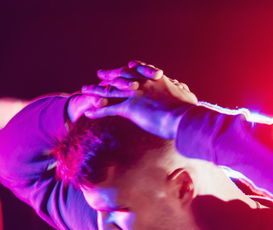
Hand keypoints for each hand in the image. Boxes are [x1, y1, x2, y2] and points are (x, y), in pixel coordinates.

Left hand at [79, 61, 199, 139]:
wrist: (183, 118)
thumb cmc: (188, 110)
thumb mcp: (186, 97)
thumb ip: (182, 92)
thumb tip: (186, 93)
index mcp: (154, 79)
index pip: (138, 70)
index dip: (129, 69)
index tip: (124, 68)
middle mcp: (141, 83)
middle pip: (120, 77)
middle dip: (109, 75)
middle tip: (99, 74)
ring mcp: (133, 95)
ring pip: (109, 91)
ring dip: (95, 91)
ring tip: (84, 91)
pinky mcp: (129, 109)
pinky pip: (108, 109)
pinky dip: (97, 111)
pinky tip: (87, 113)